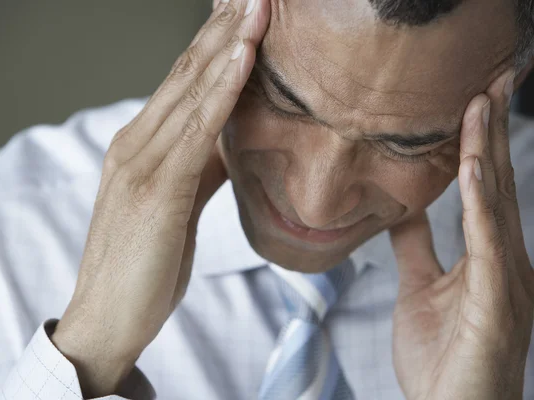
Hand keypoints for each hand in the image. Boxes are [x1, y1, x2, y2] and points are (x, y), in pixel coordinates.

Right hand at [51, 0, 269, 396]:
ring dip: (227, 45)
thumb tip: (230, 141)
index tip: (246, 13)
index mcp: (140, 147)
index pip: (182, 83)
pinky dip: (221, 90)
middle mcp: (134, 144)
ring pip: (190, 91)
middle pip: (185, 74)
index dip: (215, 44)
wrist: (106, 319)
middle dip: (224, 28)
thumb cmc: (144, 265)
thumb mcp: (177, 207)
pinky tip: (243, 58)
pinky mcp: (154, 190)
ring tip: (258, 6)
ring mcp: (140, 164)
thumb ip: (198, 168)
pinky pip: (195, 130)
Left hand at [391, 70, 533, 399]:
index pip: (484, 189)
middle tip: (492, 79)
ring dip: (488, 151)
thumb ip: (415, 247)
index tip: (474, 102)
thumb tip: (400, 209)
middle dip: (492, 132)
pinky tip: (473, 167)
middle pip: (496, 184)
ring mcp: (506, 279)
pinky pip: (489, 242)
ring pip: (497, 202)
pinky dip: (481, 201)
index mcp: (487, 257)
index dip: (480, 144)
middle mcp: (505, 260)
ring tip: (481, 104)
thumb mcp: (420, 287)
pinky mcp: (498, 300)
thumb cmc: (442, 357)